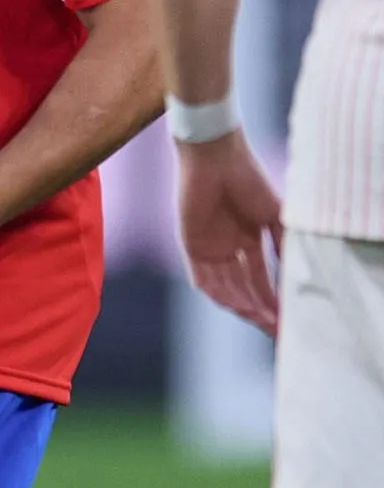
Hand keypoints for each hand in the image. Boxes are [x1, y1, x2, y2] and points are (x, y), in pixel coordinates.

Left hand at [175, 133, 283, 334]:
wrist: (215, 158)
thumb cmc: (247, 180)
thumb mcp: (275, 216)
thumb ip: (284, 244)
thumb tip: (296, 274)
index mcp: (247, 241)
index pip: (260, 280)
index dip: (272, 301)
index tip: (286, 321)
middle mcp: (227, 249)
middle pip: (243, 289)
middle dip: (259, 311)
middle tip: (276, 329)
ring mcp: (208, 248)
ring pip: (225, 288)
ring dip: (243, 306)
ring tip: (262, 320)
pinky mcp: (190, 245)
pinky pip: (202, 277)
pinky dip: (218, 293)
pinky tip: (237, 307)